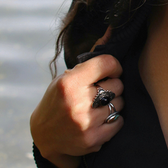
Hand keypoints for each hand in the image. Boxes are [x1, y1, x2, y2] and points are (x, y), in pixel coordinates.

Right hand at [30, 29, 123, 167]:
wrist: (44, 135)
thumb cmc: (59, 99)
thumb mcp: (68, 76)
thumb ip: (92, 57)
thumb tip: (112, 30)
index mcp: (69, 83)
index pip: (107, 63)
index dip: (114, 66)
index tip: (111, 70)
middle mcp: (76, 103)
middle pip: (117, 84)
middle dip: (113, 85)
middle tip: (102, 89)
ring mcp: (85, 123)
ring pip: (120, 102)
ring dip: (114, 102)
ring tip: (100, 103)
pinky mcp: (92, 139)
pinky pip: (119, 121)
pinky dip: (114, 118)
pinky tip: (101, 117)